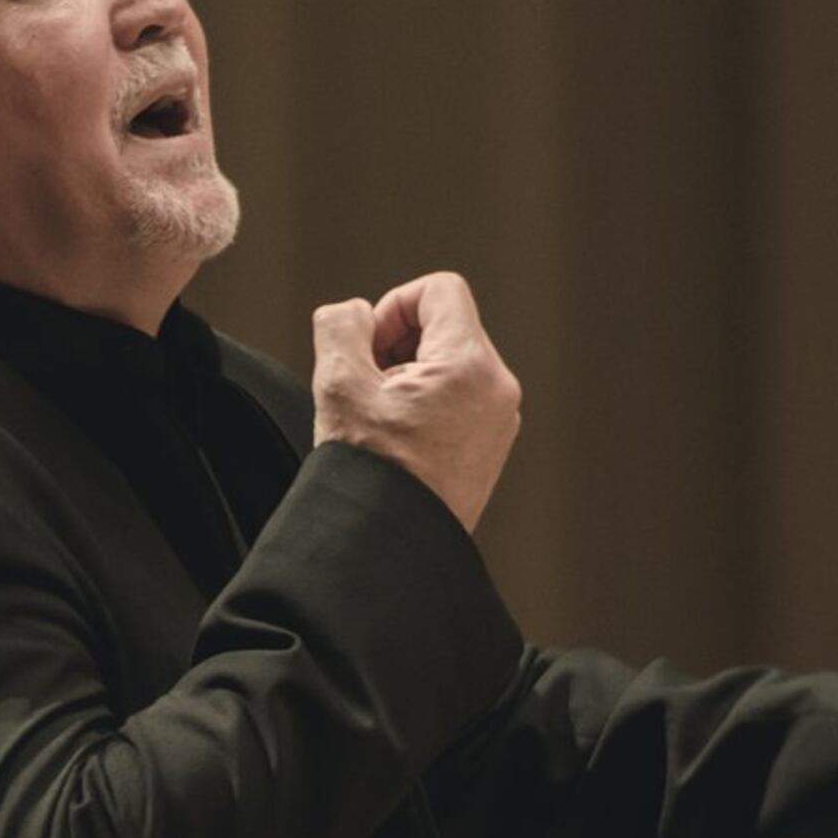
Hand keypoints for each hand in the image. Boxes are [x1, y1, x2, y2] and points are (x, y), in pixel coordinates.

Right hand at [310, 271, 521, 531]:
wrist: (395, 547)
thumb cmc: (372, 474)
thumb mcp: (338, 386)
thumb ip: (340, 327)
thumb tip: (354, 313)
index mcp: (470, 366)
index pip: (439, 291)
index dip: (393, 305)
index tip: (367, 347)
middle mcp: (497, 389)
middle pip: (445, 326)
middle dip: (397, 344)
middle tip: (366, 384)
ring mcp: (500, 421)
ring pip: (450, 363)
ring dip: (408, 375)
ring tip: (379, 418)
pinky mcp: (491, 447)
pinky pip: (459, 398)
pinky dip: (425, 403)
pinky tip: (396, 440)